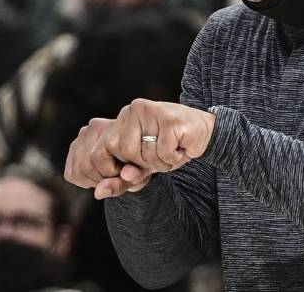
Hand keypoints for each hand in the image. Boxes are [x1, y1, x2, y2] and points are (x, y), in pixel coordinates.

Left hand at [64, 99, 214, 199]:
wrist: (205, 132)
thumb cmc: (170, 149)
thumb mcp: (141, 167)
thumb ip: (120, 180)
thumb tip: (99, 193)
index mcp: (120, 120)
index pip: (100, 152)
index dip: (114, 170)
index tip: (135, 168)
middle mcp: (132, 110)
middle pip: (122, 152)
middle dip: (141, 164)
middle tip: (157, 157)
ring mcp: (150, 111)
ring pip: (144, 154)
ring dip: (160, 162)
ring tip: (170, 152)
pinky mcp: (169, 118)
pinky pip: (164, 152)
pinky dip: (174, 158)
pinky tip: (180, 148)